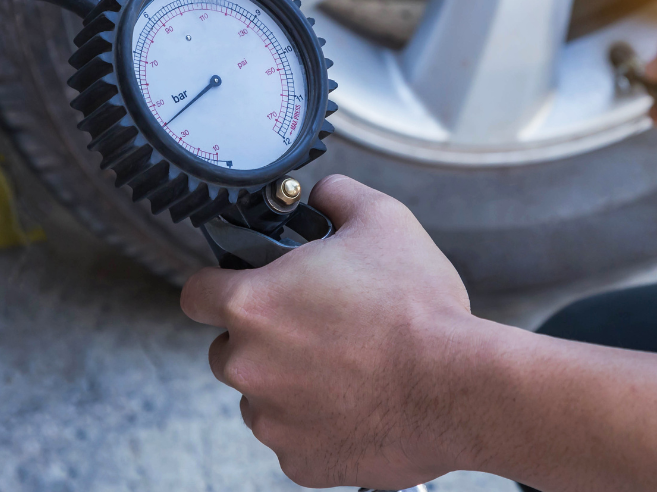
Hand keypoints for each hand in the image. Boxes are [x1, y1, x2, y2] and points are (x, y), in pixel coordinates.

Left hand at [180, 175, 476, 489]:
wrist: (461, 388)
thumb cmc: (420, 306)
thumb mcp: (382, 220)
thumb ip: (337, 196)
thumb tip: (323, 194)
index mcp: (252, 305)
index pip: (195, 293)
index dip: (218, 285)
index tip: (243, 287)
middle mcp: (247, 366)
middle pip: (228, 349)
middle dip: (262, 338)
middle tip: (316, 326)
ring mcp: (271, 420)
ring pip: (260, 396)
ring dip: (287, 383)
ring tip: (345, 368)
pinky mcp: (299, 462)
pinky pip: (293, 438)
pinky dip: (316, 425)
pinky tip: (357, 404)